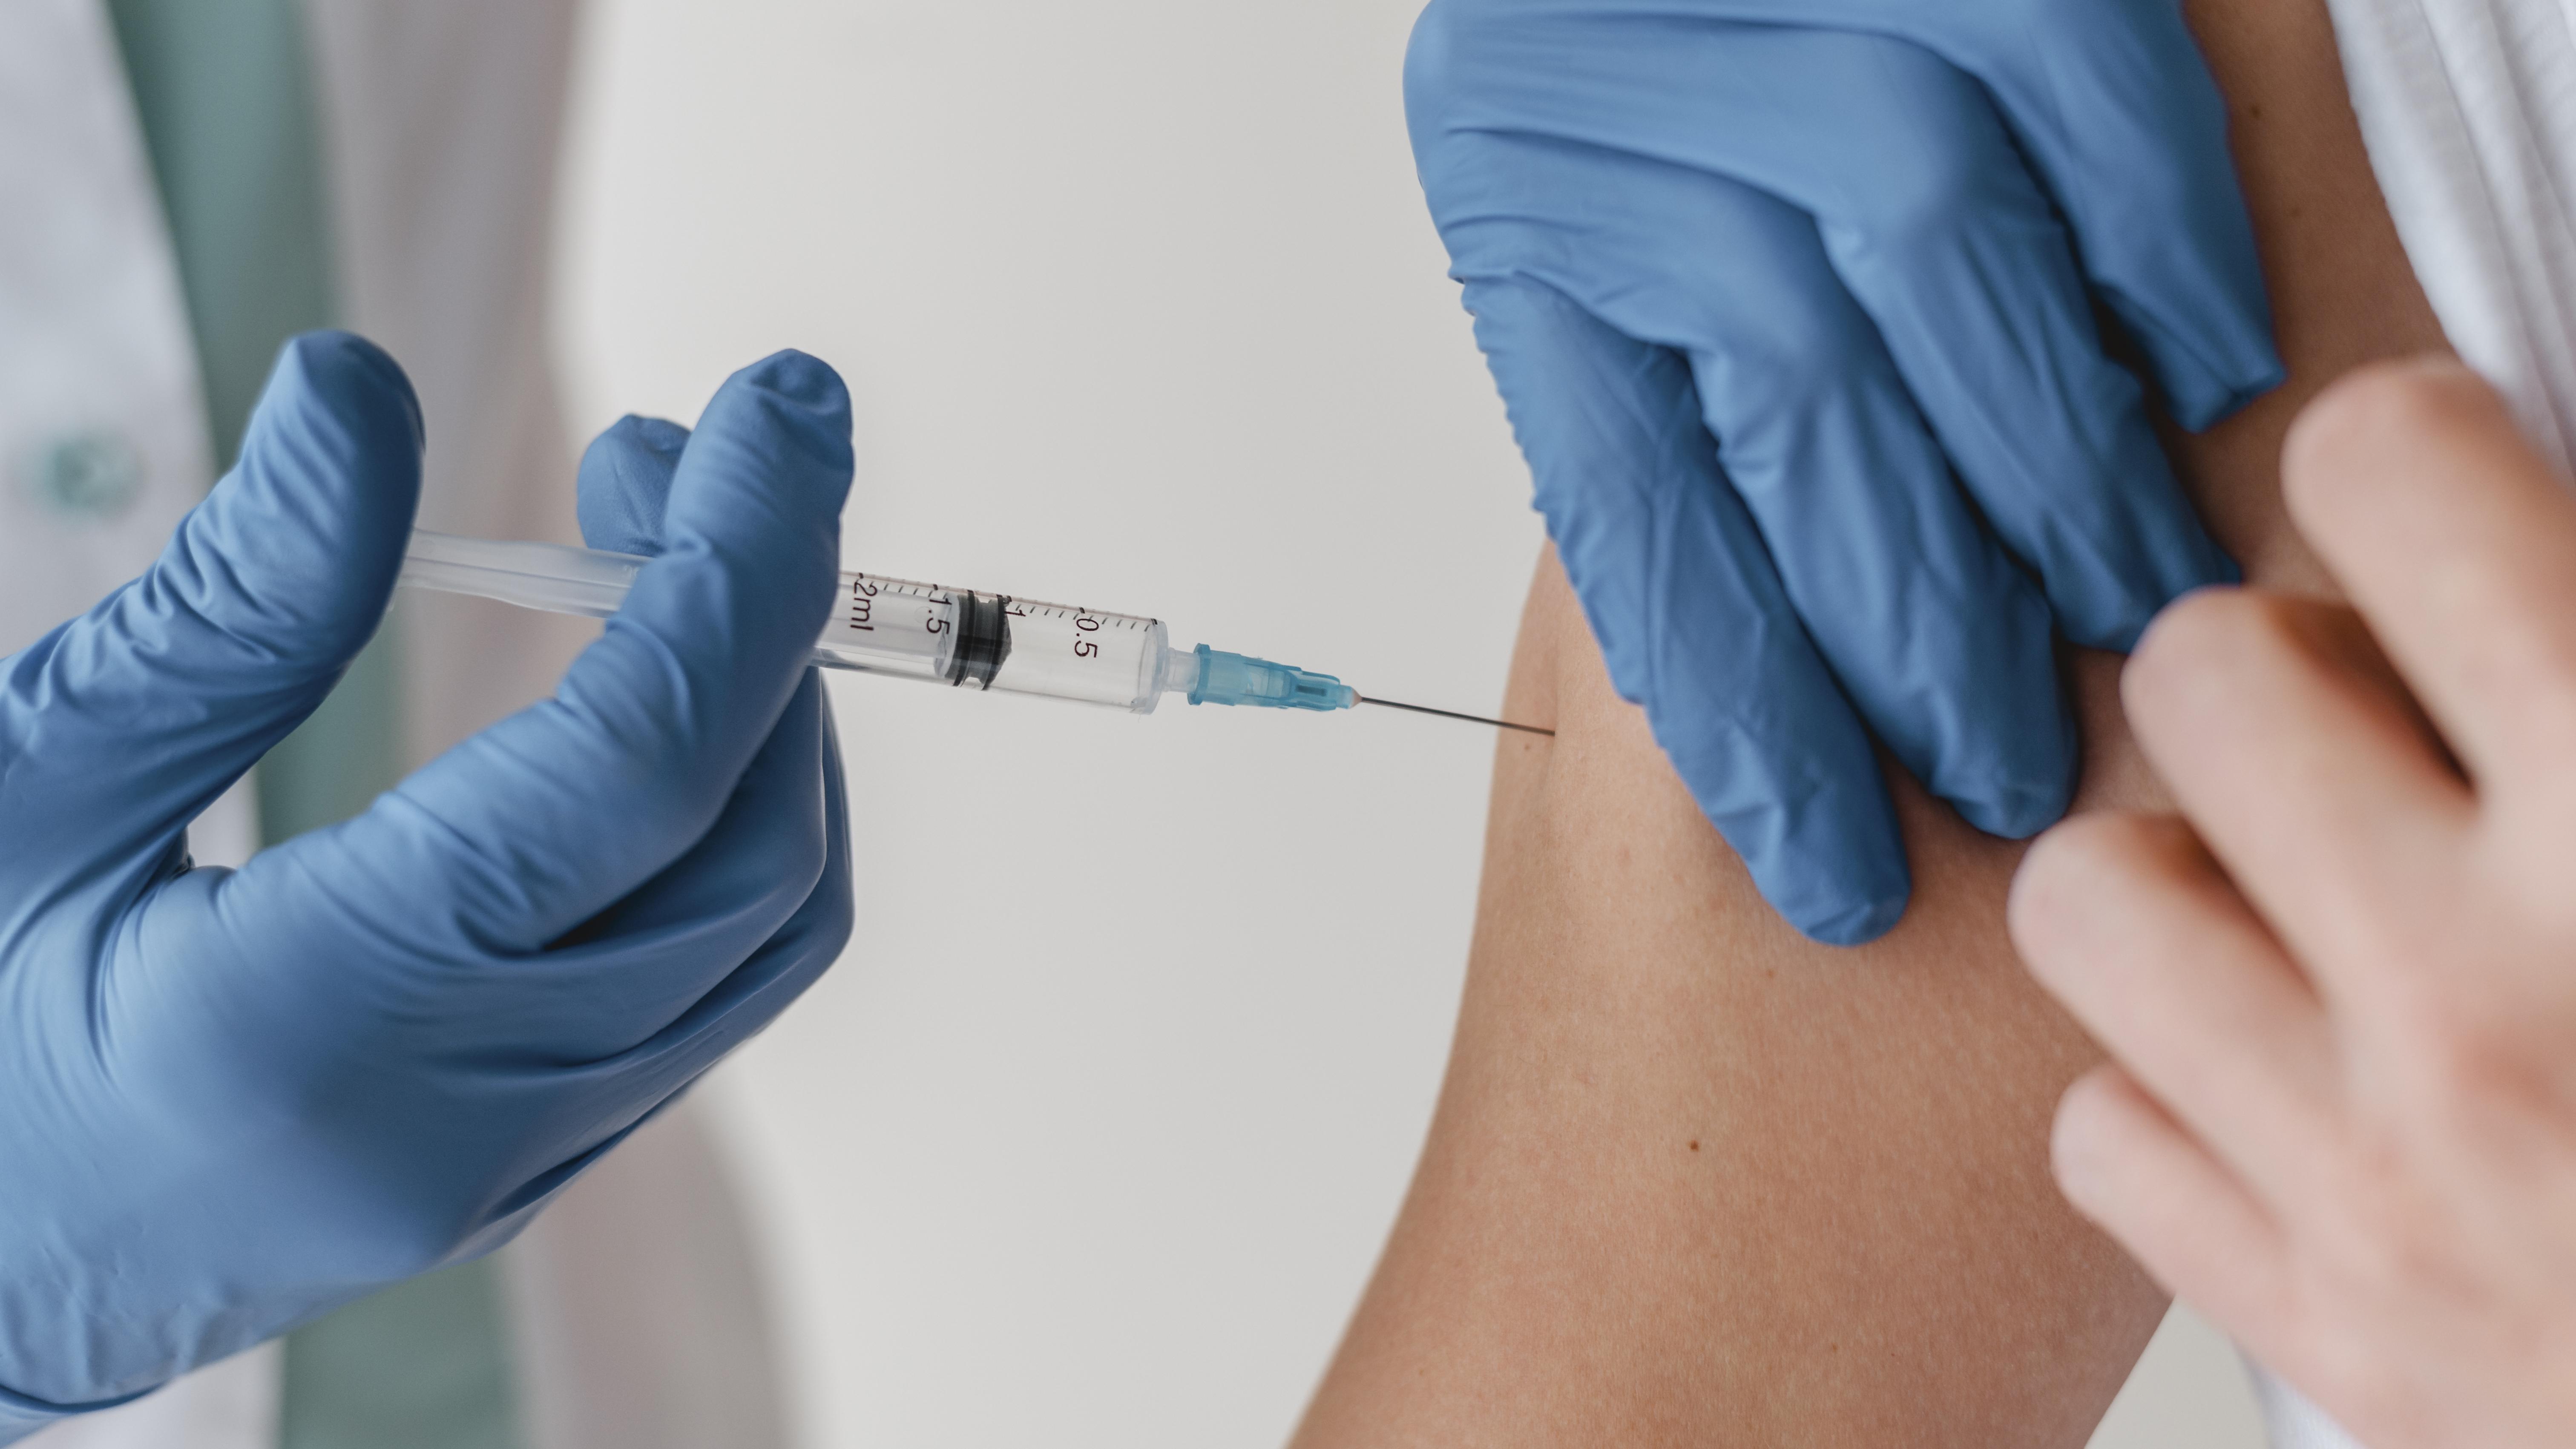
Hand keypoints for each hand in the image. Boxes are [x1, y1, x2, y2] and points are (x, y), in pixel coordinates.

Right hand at [0, 334, 852, 1434]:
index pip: (639, 769)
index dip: (744, 562)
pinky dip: (721, 822)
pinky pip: (704, 988)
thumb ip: (219, 611)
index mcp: (309, 1020)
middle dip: (765, 620)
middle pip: (748, 848)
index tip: (782, 404)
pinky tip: (638, 708)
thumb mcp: (15, 793)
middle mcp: (453, 1118)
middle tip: (672, 453)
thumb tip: (361, 389)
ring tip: (668, 555)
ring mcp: (503, 1168)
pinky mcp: (516, 1174)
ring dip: (766, 720)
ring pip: (759, 928)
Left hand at [1406, 0, 2279, 942]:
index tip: (1834, 871)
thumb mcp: (1626, 258)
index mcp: (1513, 192)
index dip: (1744, 710)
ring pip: (1934, 253)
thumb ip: (1694, 416)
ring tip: (2127, 609)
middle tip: (2010, 766)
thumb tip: (1814, 683)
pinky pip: (2079, 86)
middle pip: (1793, 393)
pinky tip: (2199, 376)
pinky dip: (2159, 247)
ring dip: (2053, 464)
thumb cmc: (1691, 101)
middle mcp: (1605, 73)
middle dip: (1921, 617)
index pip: (1625, 499)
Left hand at [2012, 359, 2575, 1448]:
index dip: (2409, 462)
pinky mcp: (2331, 1327)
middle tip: (2382, 732)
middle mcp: (2494, 988)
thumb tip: (2526, 458)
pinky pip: (2101, 1125)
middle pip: (2195, 669)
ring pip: (2087, 892)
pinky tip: (2309, 1086)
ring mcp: (2389, 1178)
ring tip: (2308, 908)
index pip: (2385, 475)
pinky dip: (2182, 1099)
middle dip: (2281, 674)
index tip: (2442, 510)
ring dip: (2185, 878)